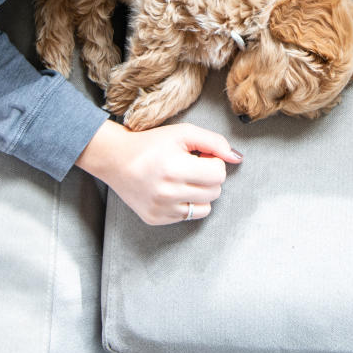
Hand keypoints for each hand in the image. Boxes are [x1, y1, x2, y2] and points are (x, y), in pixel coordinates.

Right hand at [75, 119, 242, 225]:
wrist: (115, 160)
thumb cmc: (150, 145)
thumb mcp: (183, 133)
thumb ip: (214, 142)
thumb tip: (237, 158)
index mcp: (174, 168)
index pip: (218, 173)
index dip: (213, 161)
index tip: (199, 156)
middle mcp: (167, 193)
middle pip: (215, 191)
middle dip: (209, 177)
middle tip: (191, 166)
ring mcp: (161, 209)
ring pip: (206, 207)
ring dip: (201, 192)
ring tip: (184, 179)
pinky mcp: (156, 219)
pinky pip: (189, 216)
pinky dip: (187, 203)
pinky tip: (173, 190)